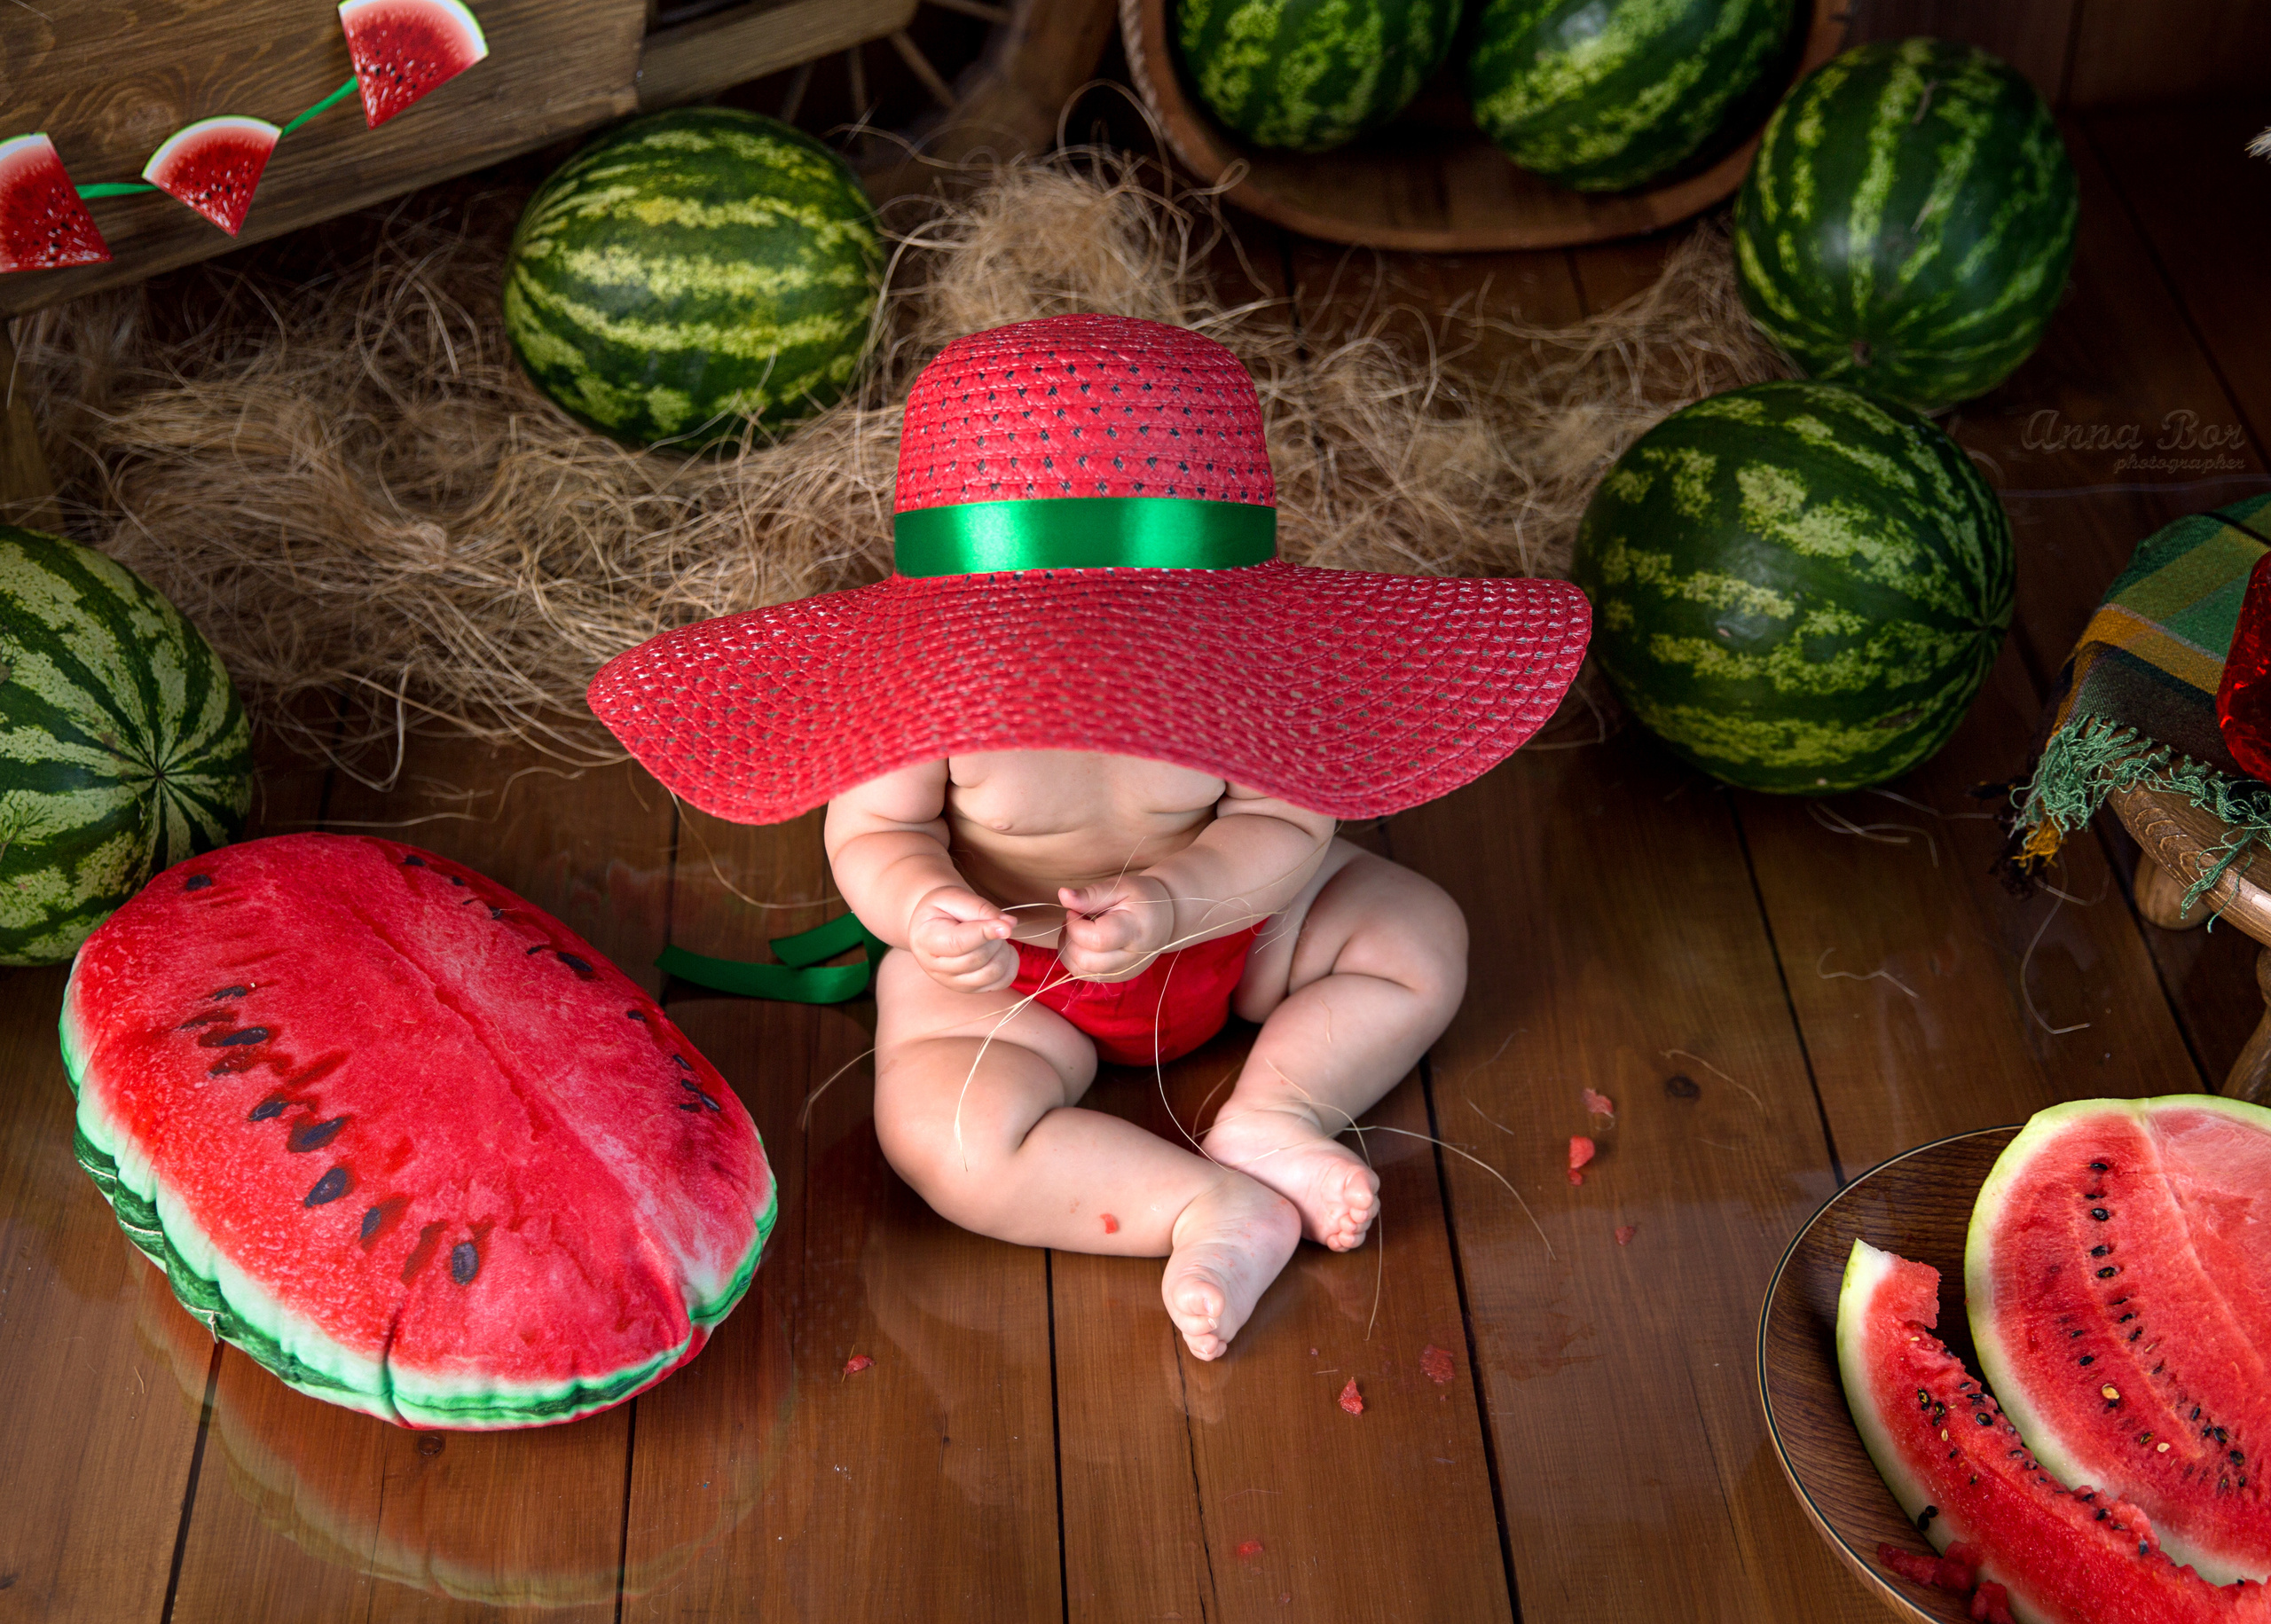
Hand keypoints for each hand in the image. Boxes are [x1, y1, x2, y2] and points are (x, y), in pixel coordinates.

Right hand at [908, 886, 1016, 992]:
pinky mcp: (968, 989)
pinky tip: (1003, 950)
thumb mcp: (954, 896)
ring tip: (996, 936)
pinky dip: (1010, 966)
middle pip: (977, 959)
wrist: (934, 923)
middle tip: (994, 923)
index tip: (1006, 926)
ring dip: (1003, 952)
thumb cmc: (942, 908)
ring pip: (990, 974)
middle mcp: (934, 967)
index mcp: (926, 940)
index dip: (985, 934)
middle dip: (995, 939)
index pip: (958, 943)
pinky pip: (1000, 983)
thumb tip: (1008, 925)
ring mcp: (951, 982)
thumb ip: (980, 908)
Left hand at [1057, 874, 1174, 979]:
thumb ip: (1091, 894)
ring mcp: (1124, 971)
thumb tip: (1062, 895)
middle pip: (1085, 961)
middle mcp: (1130, 958)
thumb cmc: (1143, 898)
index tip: (1074, 910)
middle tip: (1074, 918)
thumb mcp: (1120, 887)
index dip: (1075, 925)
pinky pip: (1085, 974)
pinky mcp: (1117, 977)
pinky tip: (1084, 941)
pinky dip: (1076, 958)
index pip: (1096, 940)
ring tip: (1077, 929)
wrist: (1166, 918)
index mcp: (1134, 931)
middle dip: (1069, 939)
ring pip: (1081, 971)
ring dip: (1069, 950)